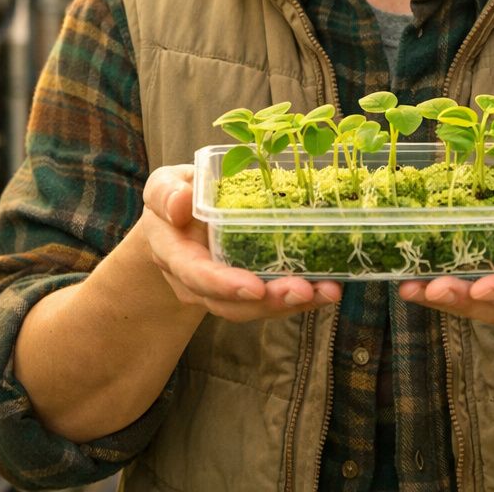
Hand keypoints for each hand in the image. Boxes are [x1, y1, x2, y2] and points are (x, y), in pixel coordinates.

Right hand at [142, 164, 341, 321]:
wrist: (178, 222)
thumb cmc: (176, 197)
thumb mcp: (164, 186)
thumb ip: (166, 193)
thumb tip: (180, 202)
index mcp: (174, 254)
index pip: (196, 275)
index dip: (224, 284)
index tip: (254, 287)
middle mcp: (196, 282)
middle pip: (230, 303)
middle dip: (269, 301)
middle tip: (304, 290)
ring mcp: (221, 291)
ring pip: (254, 308)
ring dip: (292, 303)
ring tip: (327, 291)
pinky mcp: (246, 289)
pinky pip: (271, 300)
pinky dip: (302, 298)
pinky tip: (328, 288)